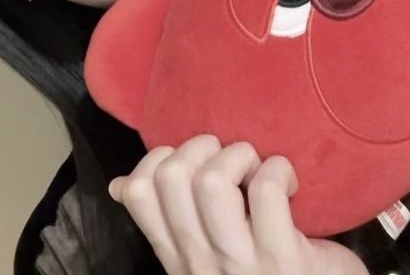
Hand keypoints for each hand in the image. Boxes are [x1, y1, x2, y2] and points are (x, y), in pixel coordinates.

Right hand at [108, 135, 367, 274]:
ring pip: (211, 181)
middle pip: (171, 177)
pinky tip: (290, 183)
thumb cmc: (264, 273)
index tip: (195, 161)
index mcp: (177, 256)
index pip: (138, 192)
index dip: (160, 157)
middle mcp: (199, 262)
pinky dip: (278, 170)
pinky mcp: (284, 260)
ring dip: (239, 155)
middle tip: (234, 161)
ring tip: (258, 169)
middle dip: (202, 146)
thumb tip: (119, 184)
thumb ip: (170, 222)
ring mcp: (239, 264)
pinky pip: (266, 191)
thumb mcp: (208, 255)